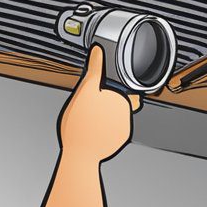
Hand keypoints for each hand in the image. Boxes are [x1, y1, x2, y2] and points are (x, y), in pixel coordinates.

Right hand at [58, 45, 141, 163]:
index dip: (118, 84)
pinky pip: (116, 128)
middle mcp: (126, 110)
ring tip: (91, 119)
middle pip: (118, 98)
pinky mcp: (121, 137)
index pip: (124, 84)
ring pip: (117, 113)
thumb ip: (94, 70)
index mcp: (119, 96)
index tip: (113, 84)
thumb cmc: (80, 125)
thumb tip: (98, 52)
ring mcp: (125, 125)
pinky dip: (108, 127)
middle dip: (107, 100)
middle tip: (91, 107)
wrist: (82, 154)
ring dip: (107, 114)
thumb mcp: (84, 92)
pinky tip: (95, 128)